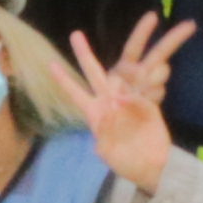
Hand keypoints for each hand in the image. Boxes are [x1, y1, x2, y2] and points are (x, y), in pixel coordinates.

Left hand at [61, 14, 192, 188]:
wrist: (152, 168)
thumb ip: (107, 133)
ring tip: (145, 41)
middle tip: (76, 35)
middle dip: (85, 54)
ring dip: (131, 60)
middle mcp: (108, 101)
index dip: (64, 80)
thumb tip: (115, 105)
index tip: (50, 64)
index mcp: (94, 112)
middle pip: (94, 72)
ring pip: (123, 76)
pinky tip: (145, 96)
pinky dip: (143, 94)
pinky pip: (145, 93)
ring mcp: (128, 100)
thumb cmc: (125, 162)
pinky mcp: (147, 104)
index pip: (75, 93)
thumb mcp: (109, 154)